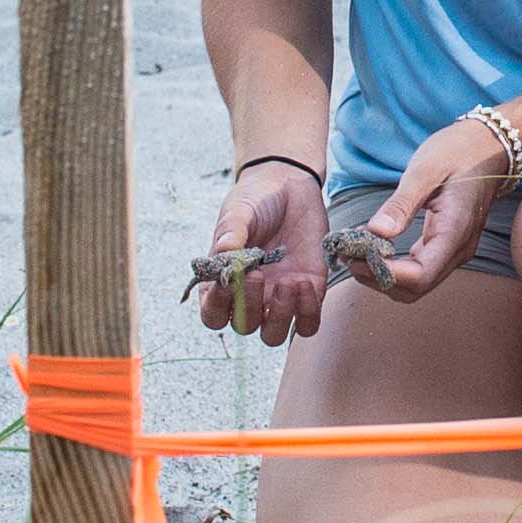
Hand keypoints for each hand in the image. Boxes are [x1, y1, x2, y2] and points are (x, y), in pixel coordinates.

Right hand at [194, 159, 333, 346]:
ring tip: (287, 281)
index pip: (213, 314)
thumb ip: (232, 231)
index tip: (228, 280)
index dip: (217, 305)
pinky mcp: (308, 293)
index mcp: (224, 282)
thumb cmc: (256, 201)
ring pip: (274, 335)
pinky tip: (305, 282)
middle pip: (244, 327)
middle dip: (250, 306)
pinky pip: (308, 323)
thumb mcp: (239, 211)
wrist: (290, 187)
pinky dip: (308, 311)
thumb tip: (225, 249)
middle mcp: (250, 297)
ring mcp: (278, 298)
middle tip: (257, 274)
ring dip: (280, 316)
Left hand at [353, 117, 514, 302]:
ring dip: (382, 276)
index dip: (385, 273)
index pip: (420, 276)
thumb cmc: (458, 152)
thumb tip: (376, 233)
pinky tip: (372, 249)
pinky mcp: (446, 248)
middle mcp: (458, 250)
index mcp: (455, 232)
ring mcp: (454, 252)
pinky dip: (392, 267)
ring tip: (355, 252)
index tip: (357, 254)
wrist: (487, 147)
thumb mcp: (425, 170)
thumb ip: (401, 204)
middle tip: (349, 255)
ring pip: (416, 285)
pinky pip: (418, 271)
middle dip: (378, 278)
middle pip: (416, 289)